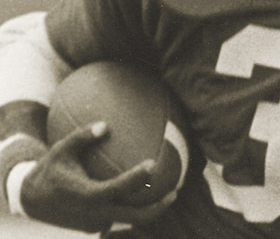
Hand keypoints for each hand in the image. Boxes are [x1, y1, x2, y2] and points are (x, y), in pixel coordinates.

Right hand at [20, 121, 175, 232]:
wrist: (32, 201)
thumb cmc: (50, 170)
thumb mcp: (61, 149)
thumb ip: (82, 136)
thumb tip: (106, 124)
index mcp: (87, 196)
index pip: (117, 189)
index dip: (136, 179)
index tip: (152, 164)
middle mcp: (95, 214)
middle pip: (134, 216)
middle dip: (157, 208)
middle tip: (175, 191)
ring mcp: (97, 223)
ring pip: (129, 218)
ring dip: (150, 209)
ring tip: (170, 192)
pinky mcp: (96, 227)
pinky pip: (120, 217)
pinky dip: (135, 207)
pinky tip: (148, 193)